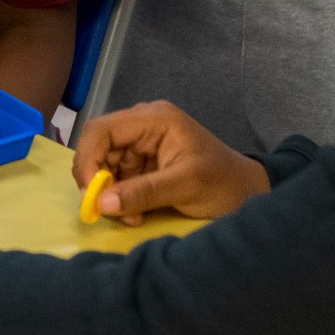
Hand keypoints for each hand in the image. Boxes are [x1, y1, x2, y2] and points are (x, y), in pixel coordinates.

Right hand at [72, 101, 269, 225]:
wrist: (247, 194)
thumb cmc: (222, 183)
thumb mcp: (184, 186)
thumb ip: (143, 192)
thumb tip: (100, 204)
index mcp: (154, 119)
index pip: (102, 130)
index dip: (87, 159)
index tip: (90, 193)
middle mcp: (143, 126)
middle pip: (99, 148)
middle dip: (98, 180)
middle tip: (105, 211)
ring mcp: (143, 145)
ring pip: (105, 166)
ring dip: (110, 194)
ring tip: (132, 216)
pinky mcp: (144, 164)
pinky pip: (118, 179)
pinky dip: (120, 199)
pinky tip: (136, 214)